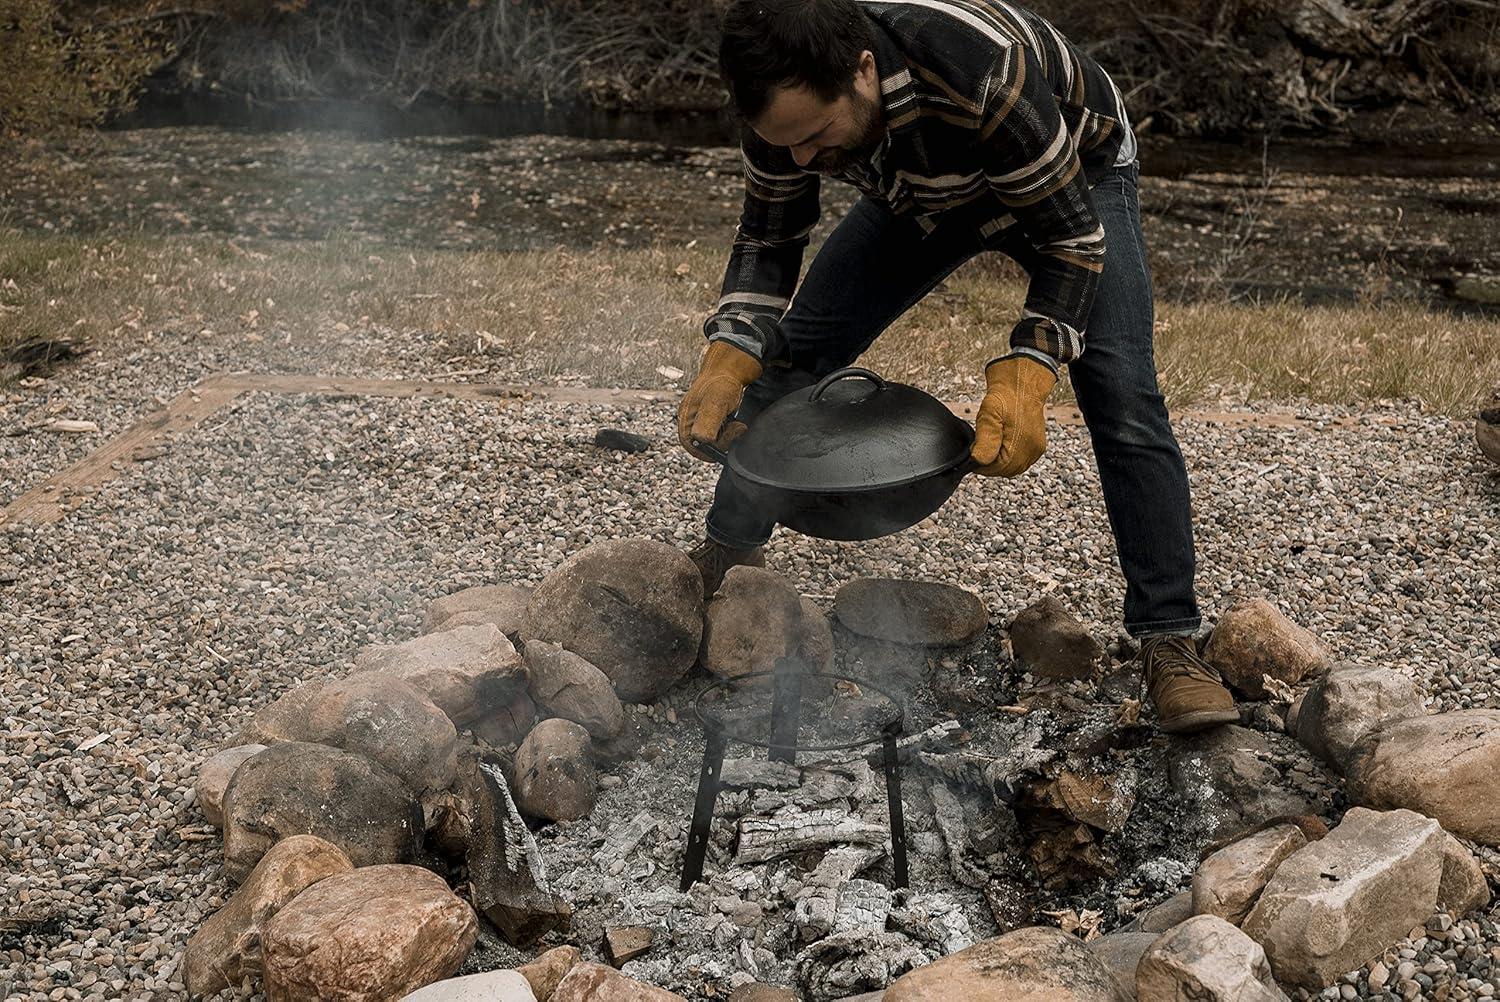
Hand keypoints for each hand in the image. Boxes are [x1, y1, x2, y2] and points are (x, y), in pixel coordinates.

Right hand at [677, 341, 763, 460]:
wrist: (729, 370)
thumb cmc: (721, 383)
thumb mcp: (715, 403)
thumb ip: (707, 424)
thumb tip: (701, 441)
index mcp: (685, 421)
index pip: (695, 447)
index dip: (713, 447)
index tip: (730, 435)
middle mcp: (690, 424)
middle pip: (705, 447)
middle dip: (723, 440)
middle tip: (736, 426)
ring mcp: (699, 423)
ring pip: (713, 442)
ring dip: (728, 435)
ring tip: (735, 422)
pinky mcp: (709, 422)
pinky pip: (718, 435)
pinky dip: (729, 431)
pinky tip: (733, 421)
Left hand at [971, 355, 1056, 476]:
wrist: (1023, 382)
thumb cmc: (1006, 395)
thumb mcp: (988, 414)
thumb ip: (985, 440)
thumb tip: (978, 461)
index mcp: (1020, 446)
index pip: (994, 470)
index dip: (980, 463)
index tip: (974, 449)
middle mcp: (1031, 452)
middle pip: (1003, 471)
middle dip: (989, 462)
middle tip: (981, 443)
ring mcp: (1035, 450)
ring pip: (1011, 467)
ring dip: (998, 459)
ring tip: (991, 440)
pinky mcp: (1037, 447)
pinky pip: (1019, 460)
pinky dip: (1008, 456)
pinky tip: (1001, 443)